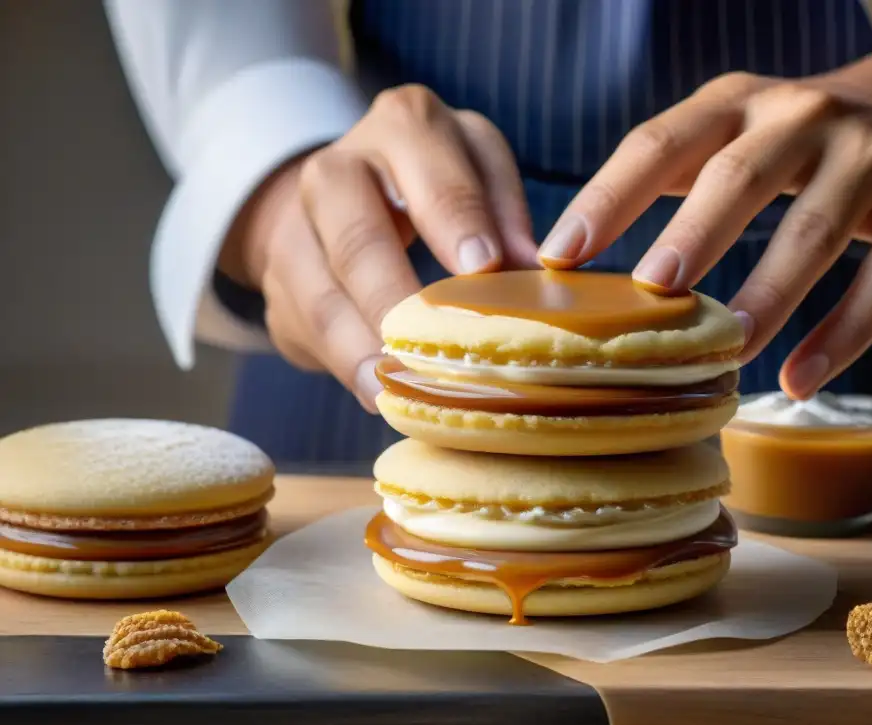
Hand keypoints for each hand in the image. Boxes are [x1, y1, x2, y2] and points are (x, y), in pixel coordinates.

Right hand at [220, 85, 536, 410]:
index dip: (458, 220)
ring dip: (359, 347)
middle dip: (393, 296)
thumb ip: (505, 215)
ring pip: (320, 295)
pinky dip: (342, 365)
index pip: (431, 172)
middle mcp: (339, 169)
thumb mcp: (479, 174)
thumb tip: (535, 276)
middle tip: (426, 346)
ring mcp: (296, 228)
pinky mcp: (279, 284)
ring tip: (395, 387)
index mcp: (405, 127)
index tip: (483, 268)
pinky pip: (303, 328)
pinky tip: (374, 392)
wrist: (342, 193)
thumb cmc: (435, 184)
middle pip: (357, 237)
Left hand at [539, 27, 871, 398]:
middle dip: (695, 234)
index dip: (608, 197)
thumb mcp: (731, 133)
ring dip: (770, 296)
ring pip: (817, 231)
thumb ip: (668, 178)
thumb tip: (574, 265)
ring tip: (727, 352)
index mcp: (734, 104)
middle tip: (653, 290)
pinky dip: (846, 332)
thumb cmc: (791, 142)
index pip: (659, 144)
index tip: (559, 255)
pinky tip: (799, 378)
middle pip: (741, 177)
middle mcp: (802, 115)